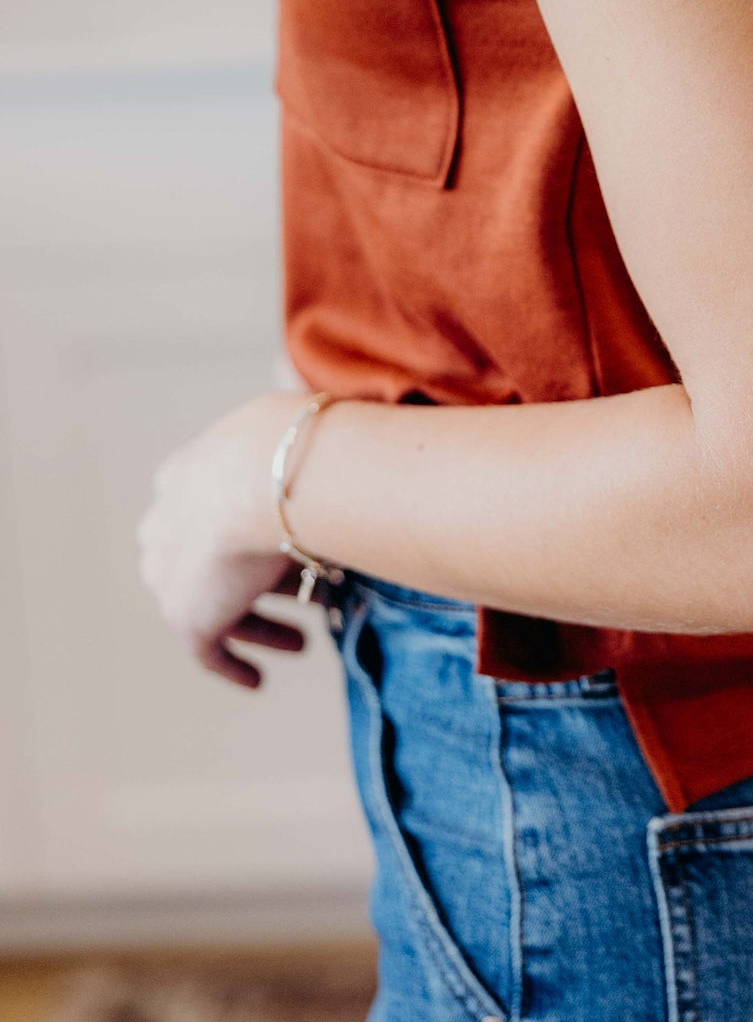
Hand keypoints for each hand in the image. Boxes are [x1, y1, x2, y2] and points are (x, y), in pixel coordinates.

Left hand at [138, 391, 315, 687]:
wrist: (266, 477)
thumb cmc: (292, 439)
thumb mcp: (281, 408)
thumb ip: (281, 391)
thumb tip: (291, 358)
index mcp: (185, 473)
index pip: (191, 503)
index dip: (231, 526)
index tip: (273, 538)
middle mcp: (167, 526)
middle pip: (198, 560)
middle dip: (244, 579)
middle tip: (293, 592)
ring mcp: (174, 576)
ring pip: (213, 609)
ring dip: (256, 625)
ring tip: (300, 640)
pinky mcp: (189, 620)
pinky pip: (211, 653)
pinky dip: (235, 664)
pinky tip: (261, 679)